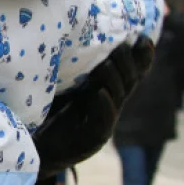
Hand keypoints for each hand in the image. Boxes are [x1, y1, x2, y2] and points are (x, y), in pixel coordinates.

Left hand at [32, 37, 154, 177]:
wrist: (38, 150)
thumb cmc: (49, 116)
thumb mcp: (65, 87)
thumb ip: (77, 68)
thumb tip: (76, 34)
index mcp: (106, 92)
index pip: (131, 74)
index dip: (141, 59)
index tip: (145, 38)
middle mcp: (109, 107)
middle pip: (128, 82)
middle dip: (128, 63)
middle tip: (121, 45)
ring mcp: (103, 124)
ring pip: (118, 98)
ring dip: (114, 79)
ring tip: (107, 63)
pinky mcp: (92, 140)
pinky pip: (103, 122)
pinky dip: (103, 106)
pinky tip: (100, 93)